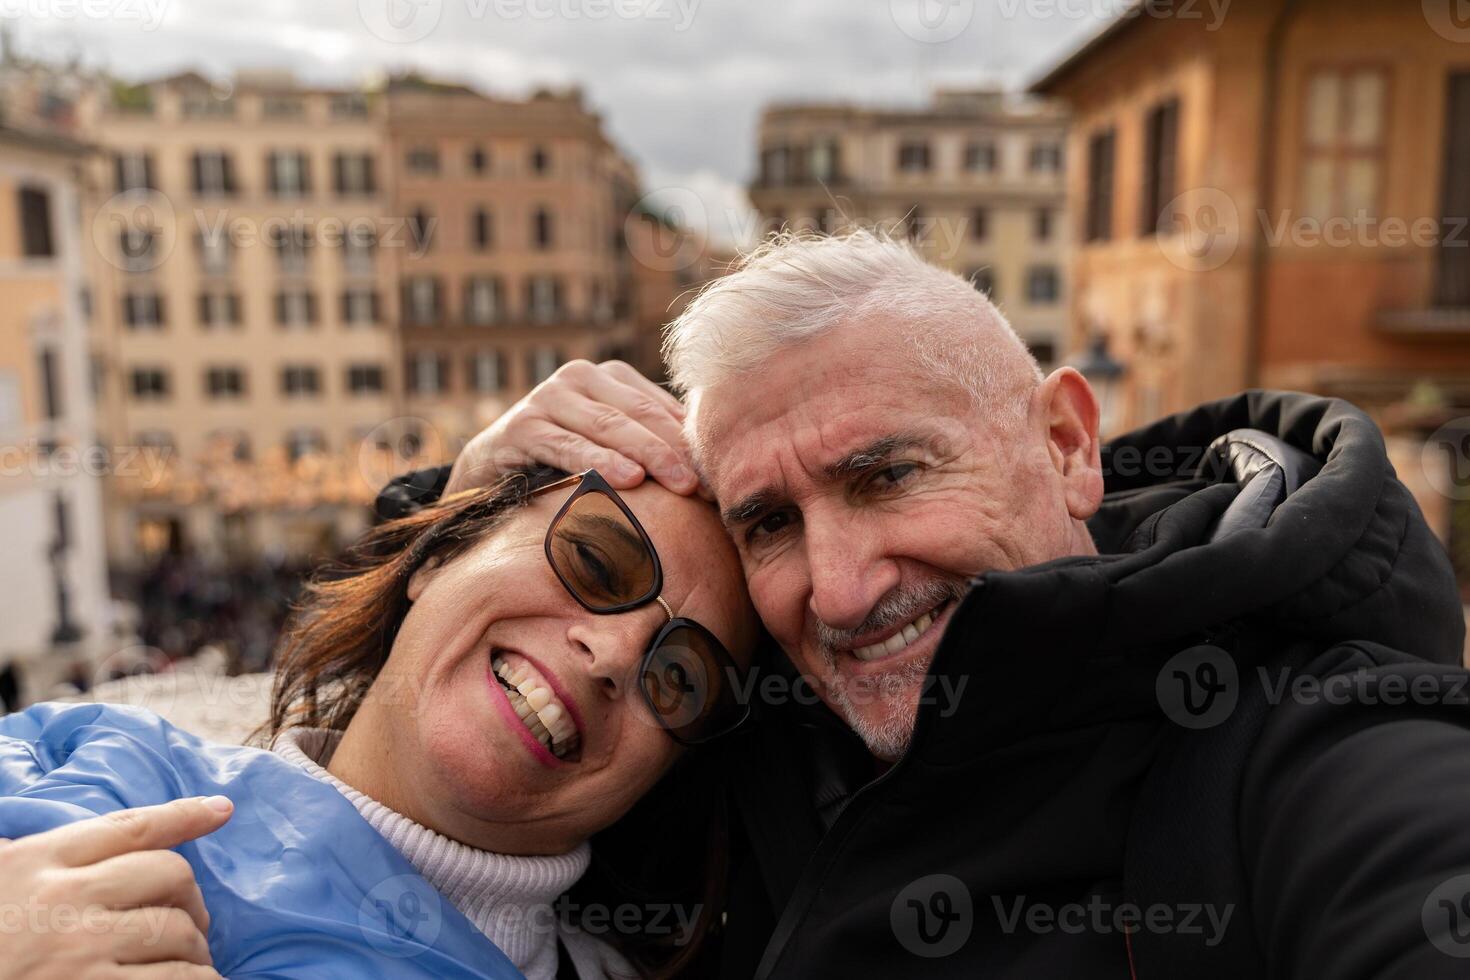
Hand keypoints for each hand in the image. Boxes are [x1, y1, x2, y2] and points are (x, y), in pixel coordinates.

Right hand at [0, 796, 232, 978]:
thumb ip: (38, 861)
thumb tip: (106, 847)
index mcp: (39, 862)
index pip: (130, 826)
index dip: (184, 815)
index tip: (222, 810)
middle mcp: (66, 899)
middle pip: (170, 875)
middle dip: (191, 896)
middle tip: (190, 918)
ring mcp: (81, 950)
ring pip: (178, 930)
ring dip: (195, 946)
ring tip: (190, 959)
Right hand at [445, 359, 699, 496]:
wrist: (490, 469)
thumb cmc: (562, 461)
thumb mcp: (609, 446)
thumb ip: (650, 444)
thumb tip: (710, 468)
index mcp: (611, 377)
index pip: (661, 408)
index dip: (692, 442)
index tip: (721, 477)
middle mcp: (580, 377)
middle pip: (640, 414)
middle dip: (677, 451)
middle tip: (705, 487)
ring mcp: (549, 397)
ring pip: (609, 426)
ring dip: (648, 455)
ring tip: (678, 483)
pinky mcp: (521, 425)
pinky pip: (567, 445)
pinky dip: (598, 462)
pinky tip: (626, 479)